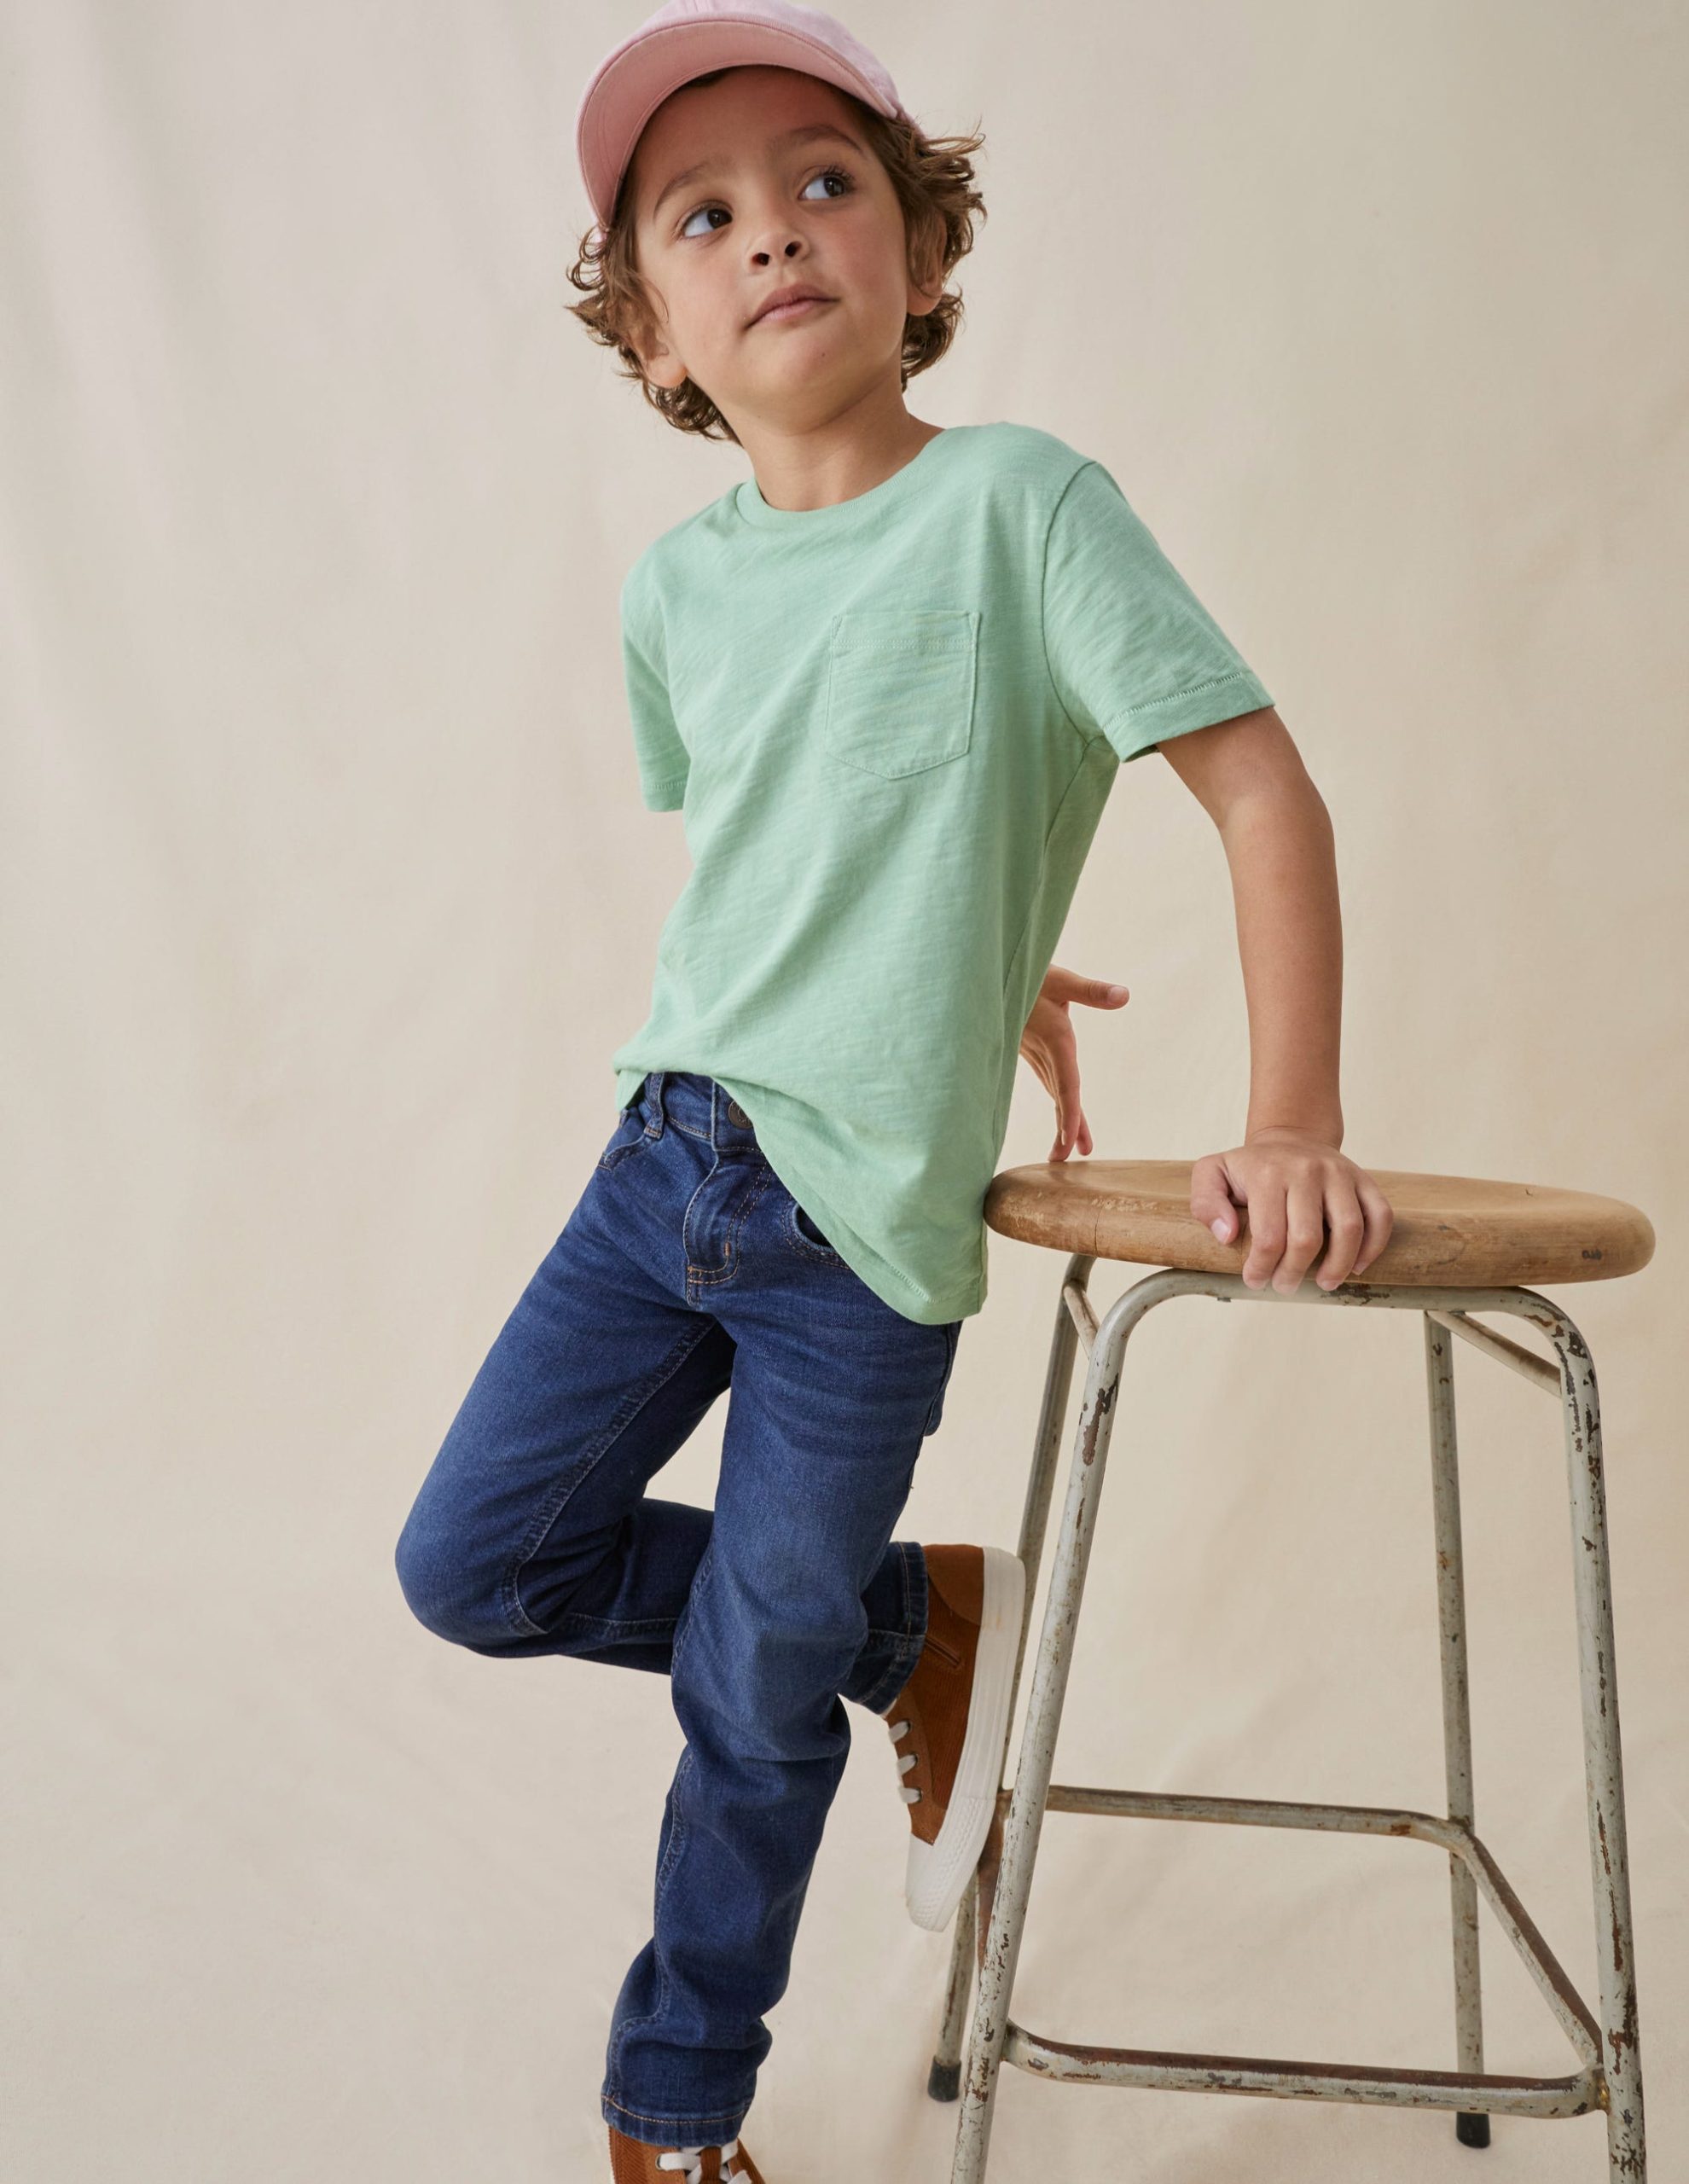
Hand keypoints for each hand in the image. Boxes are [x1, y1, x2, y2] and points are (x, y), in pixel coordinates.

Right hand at [1018, 964, 1130, 1161]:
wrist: (985, 972)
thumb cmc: (1024, 970)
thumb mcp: (1060, 979)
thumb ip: (1091, 991)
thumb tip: (1124, 996)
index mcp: (1054, 1041)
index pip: (1066, 1086)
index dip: (1069, 1115)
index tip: (1071, 1141)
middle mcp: (1043, 1052)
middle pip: (1059, 1096)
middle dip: (1066, 1128)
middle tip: (1067, 1158)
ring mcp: (1033, 1050)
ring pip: (1052, 1089)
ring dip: (1062, 1117)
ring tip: (1067, 1148)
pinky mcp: (1027, 1045)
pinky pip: (1045, 1078)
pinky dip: (1056, 1097)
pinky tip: (1060, 1105)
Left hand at [1190, 1127, 1393, 1291]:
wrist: (1290, 1137)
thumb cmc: (1250, 1167)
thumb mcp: (1212, 1173)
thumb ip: (1206, 1203)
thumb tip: (1227, 1235)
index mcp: (1268, 1173)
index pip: (1269, 1236)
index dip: (1262, 1268)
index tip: (1256, 1280)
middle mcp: (1307, 1171)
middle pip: (1308, 1238)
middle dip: (1294, 1273)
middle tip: (1284, 1285)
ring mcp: (1339, 1174)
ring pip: (1349, 1229)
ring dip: (1338, 1267)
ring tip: (1323, 1283)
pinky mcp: (1363, 1179)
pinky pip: (1380, 1215)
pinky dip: (1373, 1246)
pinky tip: (1357, 1266)